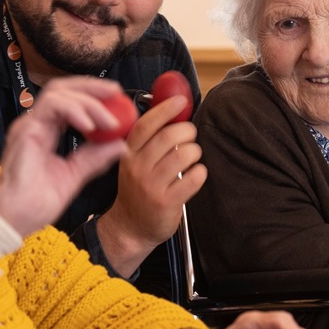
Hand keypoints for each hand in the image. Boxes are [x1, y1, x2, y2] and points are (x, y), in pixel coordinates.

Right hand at [0, 77, 126, 236]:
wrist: (14, 219)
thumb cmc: (35, 203)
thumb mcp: (74, 176)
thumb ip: (95, 158)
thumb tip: (120, 144)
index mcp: (46, 131)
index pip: (70, 101)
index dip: (94, 96)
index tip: (118, 100)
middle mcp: (36, 124)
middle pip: (64, 88)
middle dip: (92, 87)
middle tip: (117, 92)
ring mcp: (29, 125)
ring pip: (59, 93)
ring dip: (89, 102)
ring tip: (109, 121)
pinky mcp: (26, 130)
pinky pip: (52, 106)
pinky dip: (74, 110)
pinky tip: (90, 125)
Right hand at [96, 95, 207, 276]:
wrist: (130, 227)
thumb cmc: (137, 190)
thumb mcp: (133, 162)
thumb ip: (149, 140)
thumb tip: (173, 112)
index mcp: (128, 154)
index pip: (146, 125)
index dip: (165, 109)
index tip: (181, 101)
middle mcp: (137, 167)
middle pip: (169, 137)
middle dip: (187, 131)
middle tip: (190, 136)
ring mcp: (151, 186)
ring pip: (184, 155)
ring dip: (195, 152)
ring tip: (192, 158)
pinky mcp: (166, 202)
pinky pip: (193, 178)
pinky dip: (200, 173)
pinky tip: (195, 175)